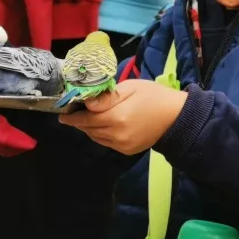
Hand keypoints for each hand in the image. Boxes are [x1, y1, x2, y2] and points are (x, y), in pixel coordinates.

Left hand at [59, 79, 187, 154]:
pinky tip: (102, 126)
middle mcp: (117, 134)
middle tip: (71, 115)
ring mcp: (122, 145)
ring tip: (86, 119)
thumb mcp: (130, 88)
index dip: (73, 116)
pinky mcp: (127, 151)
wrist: (176, 117)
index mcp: (117, 117)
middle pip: (89, 129)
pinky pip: (106, 143)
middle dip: (78, 122)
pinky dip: (100, 135)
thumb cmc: (154, 96)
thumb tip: (86, 104)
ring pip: (96, 138)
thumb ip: (107, 97)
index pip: (86, 118)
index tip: (62, 114)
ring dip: (88, 129)